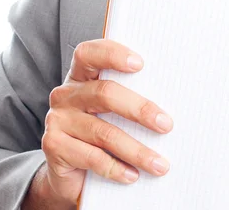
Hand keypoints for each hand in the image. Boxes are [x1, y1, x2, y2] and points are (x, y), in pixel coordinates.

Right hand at [38, 39, 173, 205]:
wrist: (70, 171)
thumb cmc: (102, 127)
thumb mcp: (112, 108)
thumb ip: (129, 93)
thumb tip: (174, 96)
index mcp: (81, 74)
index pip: (89, 53)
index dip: (113, 54)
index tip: (140, 64)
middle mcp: (66, 93)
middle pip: (105, 93)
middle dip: (140, 109)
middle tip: (166, 124)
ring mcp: (57, 120)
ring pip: (104, 132)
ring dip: (137, 149)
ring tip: (160, 163)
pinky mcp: (54, 147)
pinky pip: (92, 157)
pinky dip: (116, 168)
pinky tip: (133, 175)